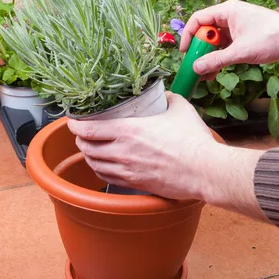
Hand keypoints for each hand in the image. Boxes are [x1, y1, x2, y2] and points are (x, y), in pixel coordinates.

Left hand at [67, 92, 266, 220]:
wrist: (204, 170)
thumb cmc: (193, 140)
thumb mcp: (180, 108)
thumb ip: (168, 98)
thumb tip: (163, 95)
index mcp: (128, 130)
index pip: (89, 129)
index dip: (75, 125)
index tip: (73, 120)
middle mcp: (122, 152)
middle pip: (87, 147)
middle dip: (80, 139)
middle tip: (81, 133)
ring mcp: (127, 170)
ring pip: (95, 164)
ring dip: (88, 155)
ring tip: (90, 148)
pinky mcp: (135, 184)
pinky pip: (107, 178)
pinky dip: (99, 170)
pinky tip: (103, 165)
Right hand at [180, 0, 278, 77]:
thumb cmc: (272, 38)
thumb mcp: (240, 52)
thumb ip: (216, 60)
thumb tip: (196, 68)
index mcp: (227, 11)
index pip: (198, 20)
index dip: (188, 36)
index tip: (185, 53)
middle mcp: (230, 15)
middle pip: (206, 30)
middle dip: (199, 49)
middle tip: (196, 65)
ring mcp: (238, 25)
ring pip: (216, 40)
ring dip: (210, 55)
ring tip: (205, 74)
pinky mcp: (245, 35)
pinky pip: (226, 44)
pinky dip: (221, 56)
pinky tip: (217, 71)